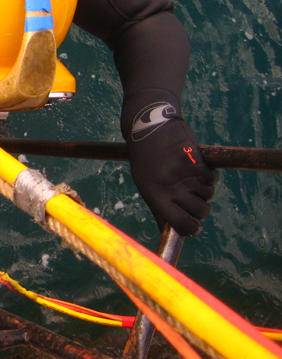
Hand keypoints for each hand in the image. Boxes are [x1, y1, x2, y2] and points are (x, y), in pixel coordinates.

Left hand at [124, 95, 217, 235]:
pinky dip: (209, 174)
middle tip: (195, 198)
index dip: (191, 228)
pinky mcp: (195, 159)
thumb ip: (159, 208)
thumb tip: (169, 233)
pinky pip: (212, 177)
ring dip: (205, 188)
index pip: (179, 223)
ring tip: (190, 176)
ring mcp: (183, 173)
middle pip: (199, 211)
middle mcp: (168, 186)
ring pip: (208, 194)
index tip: (195, 227)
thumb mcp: (145, 184)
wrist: (149, 126)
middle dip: (201, 208)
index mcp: (154, 195)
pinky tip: (196, 165)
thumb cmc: (147, 159)